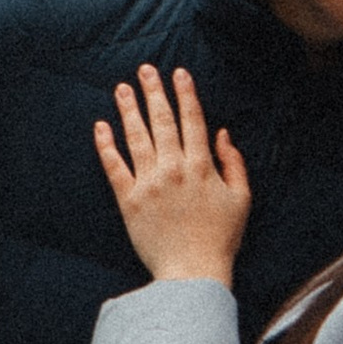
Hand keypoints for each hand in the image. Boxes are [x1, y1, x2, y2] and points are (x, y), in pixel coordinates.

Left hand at [93, 63, 250, 283]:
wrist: (192, 273)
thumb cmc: (220, 239)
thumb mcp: (241, 199)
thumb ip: (233, 163)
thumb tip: (222, 134)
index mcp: (202, 166)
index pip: (192, 120)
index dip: (185, 94)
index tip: (178, 73)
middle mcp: (173, 168)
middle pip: (162, 121)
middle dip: (154, 92)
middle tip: (145, 70)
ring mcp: (149, 183)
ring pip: (136, 137)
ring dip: (129, 110)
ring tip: (122, 89)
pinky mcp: (129, 200)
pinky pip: (114, 167)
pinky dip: (106, 145)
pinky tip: (101, 126)